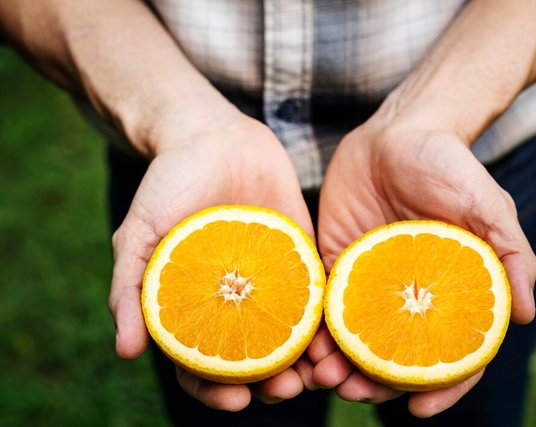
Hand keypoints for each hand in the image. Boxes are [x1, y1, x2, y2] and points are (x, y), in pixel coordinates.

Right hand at [108, 115, 314, 410]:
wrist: (213, 137)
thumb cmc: (168, 185)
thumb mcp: (140, 234)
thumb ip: (130, 288)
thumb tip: (125, 352)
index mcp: (195, 307)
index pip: (204, 364)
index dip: (217, 390)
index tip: (237, 401)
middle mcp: (235, 302)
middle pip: (255, 359)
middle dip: (270, 384)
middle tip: (286, 390)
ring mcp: (271, 281)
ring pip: (292, 336)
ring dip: (306, 361)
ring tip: (320, 371)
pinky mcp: (301, 256)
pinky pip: (318, 294)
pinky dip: (328, 318)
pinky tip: (340, 330)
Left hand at [314, 121, 535, 416]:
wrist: (398, 131)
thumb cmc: (449, 166)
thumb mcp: (488, 206)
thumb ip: (509, 255)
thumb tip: (524, 316)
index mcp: (449, 292)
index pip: (450, 353)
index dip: (440, 388)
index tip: (418, 411)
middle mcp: (408, 296)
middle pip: (394, 354)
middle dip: (375, 382)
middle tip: (355, 391)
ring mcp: (369, 281)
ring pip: (353, 337)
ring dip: (338, 363)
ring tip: (322, 376)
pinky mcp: (335, 260)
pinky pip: (321, 302)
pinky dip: (313, 327)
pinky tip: (301, 343)